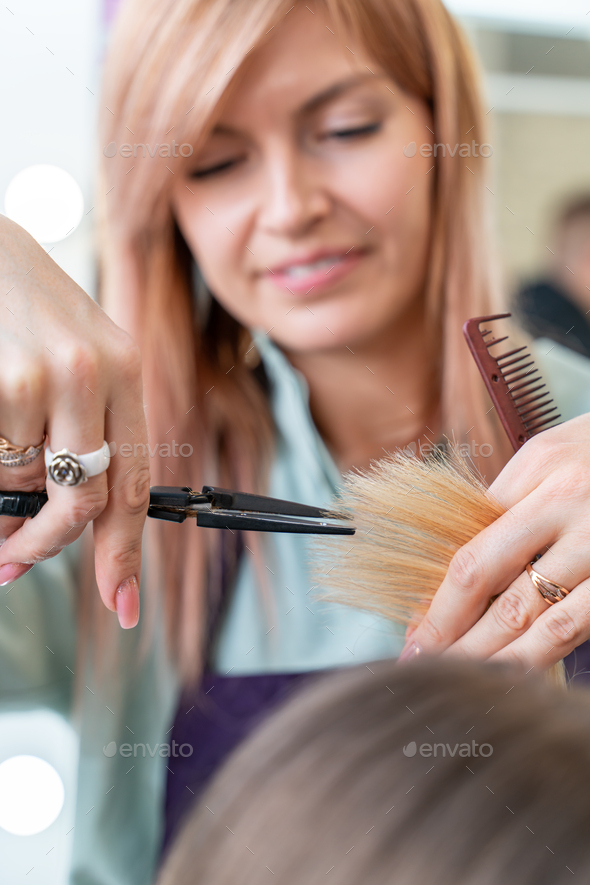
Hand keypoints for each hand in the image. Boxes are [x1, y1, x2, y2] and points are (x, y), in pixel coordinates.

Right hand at [0, 216, 148, 626]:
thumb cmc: (24, 308)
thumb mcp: (78, 357)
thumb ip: (86, 429)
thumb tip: (68, 520)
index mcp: (124, 370)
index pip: (135, 481)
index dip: (125, 552)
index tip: (122, 603)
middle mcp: (94, 372)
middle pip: (84, 500)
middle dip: (47, 545)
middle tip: (14, 563)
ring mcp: (43, 374)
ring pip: (22, 482)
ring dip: (2, 496)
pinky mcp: (2, 379)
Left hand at [402, 414, 589, 672]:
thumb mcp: (547, 455)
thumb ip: (506, 502)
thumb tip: (459, 563)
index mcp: (543, 474)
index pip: (475, 551)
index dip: (440, 601)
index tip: (417, 630)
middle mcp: (574, 509)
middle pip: (500, 589)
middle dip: (455, 635)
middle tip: (423, 664)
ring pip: (543, 620)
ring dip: (495, 657)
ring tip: (461, 681)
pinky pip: (581, 626)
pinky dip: (545, 654)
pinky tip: (517, 672)